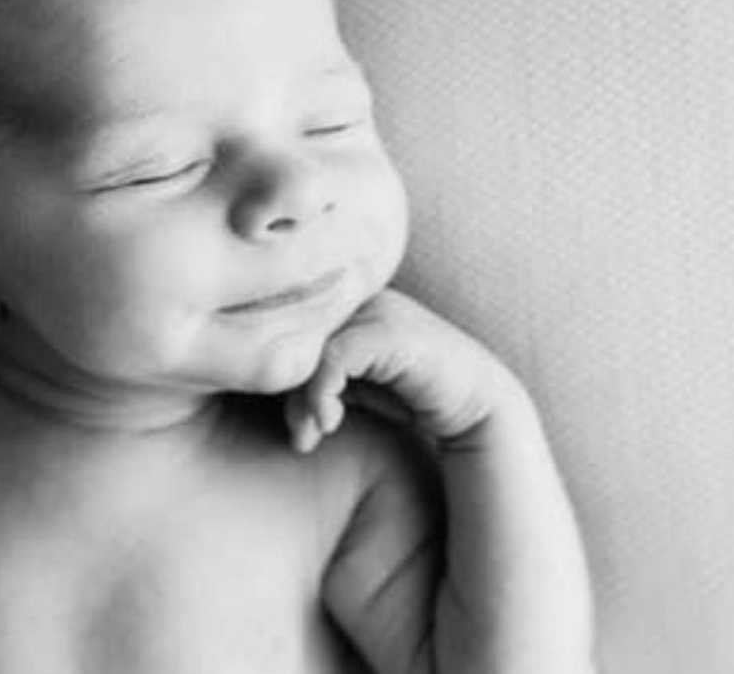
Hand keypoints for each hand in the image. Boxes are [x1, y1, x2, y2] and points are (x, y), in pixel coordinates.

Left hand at [286, 288, 522, 452]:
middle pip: (292, 336)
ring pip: (308, 348)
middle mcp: (355, 297)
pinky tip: (329, 423)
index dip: (277, 374)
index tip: (291, 422)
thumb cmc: (407, 395)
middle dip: (286, 392)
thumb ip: (312, 379)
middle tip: (299, 435)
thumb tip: (262, 387)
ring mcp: (373, 309)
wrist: (472, 406)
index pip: (287, 329)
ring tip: (311, 434)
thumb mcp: (350, 386)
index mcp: (343, 302)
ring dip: (304, 399)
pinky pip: (334, 356)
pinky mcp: (388, 330)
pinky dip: (322, 392)